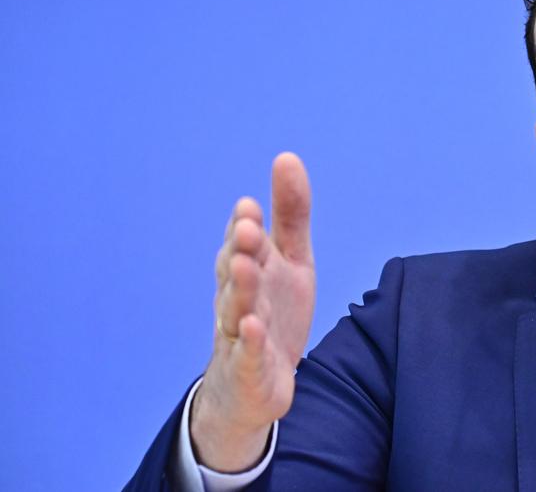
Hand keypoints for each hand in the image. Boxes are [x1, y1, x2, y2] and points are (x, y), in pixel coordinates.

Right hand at [190, 152, 315, 471]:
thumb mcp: (291, 261)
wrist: (253, 386)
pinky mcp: (248, 370)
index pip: (242, 245)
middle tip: (248, 227)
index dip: (244, 227)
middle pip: (236, 273)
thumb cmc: (272, 313)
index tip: (250, 206)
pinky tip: (253, 327)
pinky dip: (249, 341)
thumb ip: (290, 215)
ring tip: (246, 266)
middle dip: (241, 250)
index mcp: (247, 272)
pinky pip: (246, 355)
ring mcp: (238, 336)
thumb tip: (286, 157)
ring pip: (236, 310)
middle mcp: (237, 300)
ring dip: (241, 289)